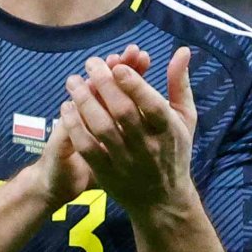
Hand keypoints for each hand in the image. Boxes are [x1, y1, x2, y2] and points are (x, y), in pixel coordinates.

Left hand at [61, 43, 195, 205]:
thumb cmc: (174, 151)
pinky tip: (66, 108)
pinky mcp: (107, 174)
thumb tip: (182, 50)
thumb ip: (179, 84)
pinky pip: (88, 148)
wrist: (163, 201)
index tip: (118, 66)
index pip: (153, 106)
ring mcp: (126, 162)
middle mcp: (148, 147)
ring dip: (85, 102)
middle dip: (104, 84)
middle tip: (90, 63)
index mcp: (169, 131)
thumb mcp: (184, 118)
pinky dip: (75, 127)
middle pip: (124, 113)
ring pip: (102, 128)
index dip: (135, 85)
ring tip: (73, 80)